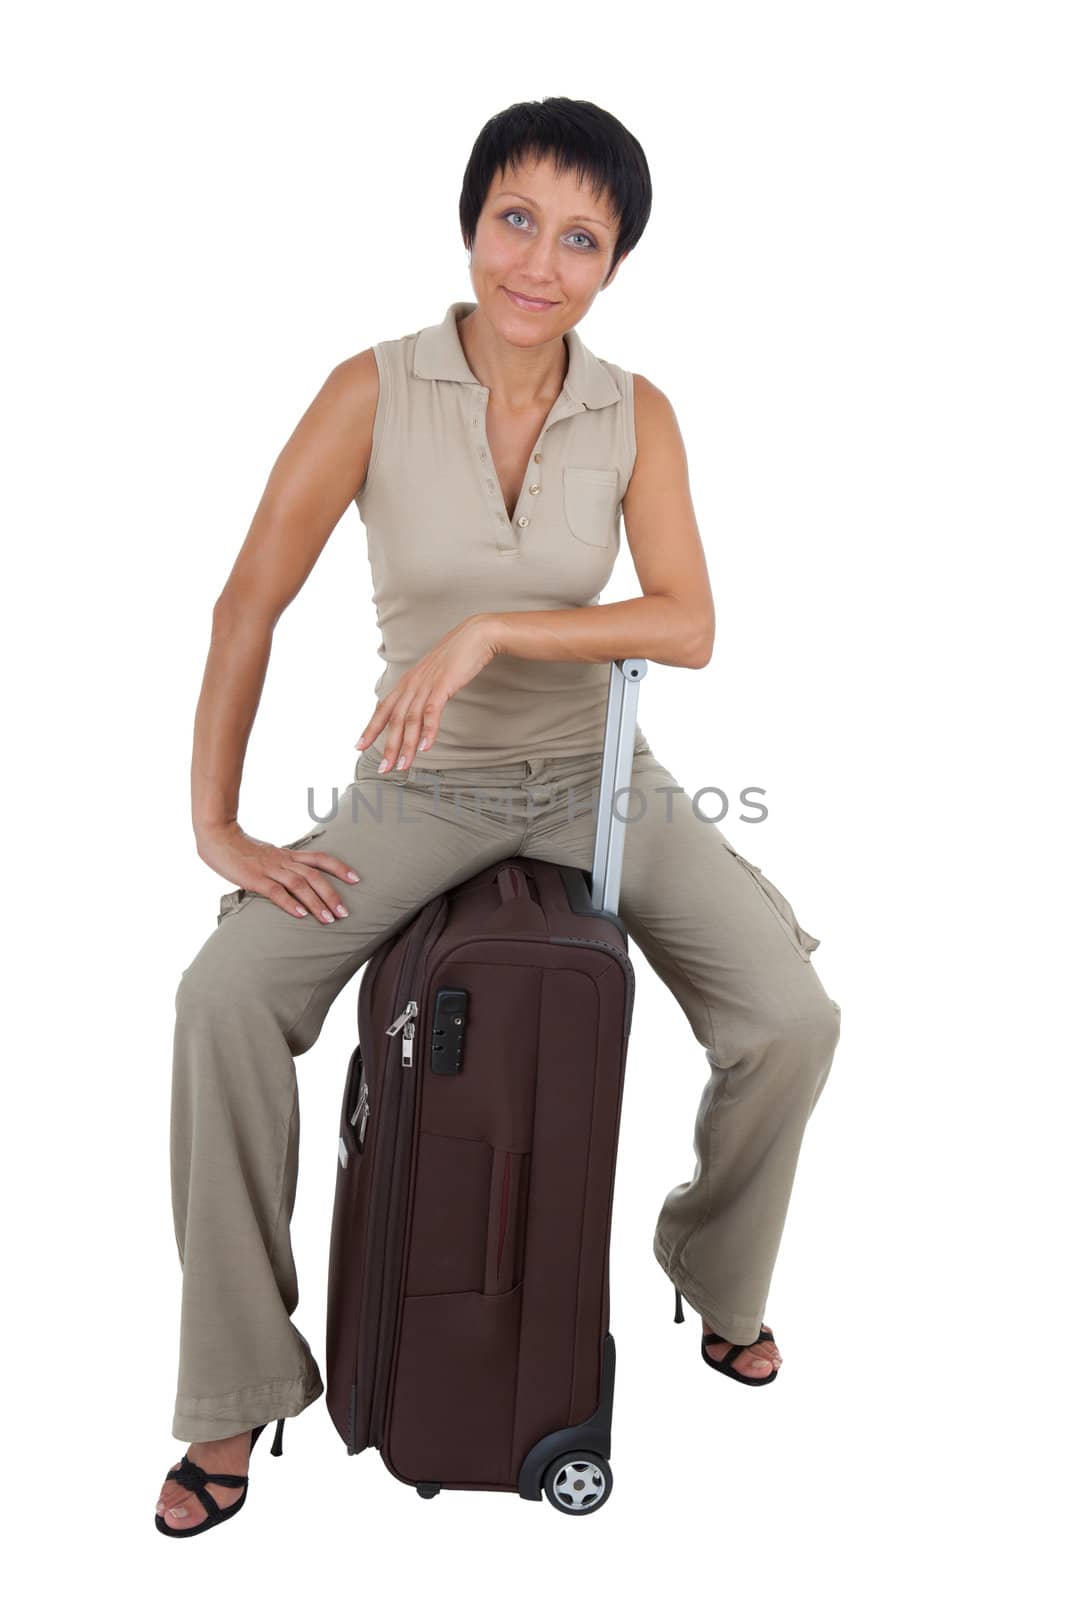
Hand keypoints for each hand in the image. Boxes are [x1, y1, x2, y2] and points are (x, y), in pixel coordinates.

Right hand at [197, 821, 360, 921]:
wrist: (218, 836)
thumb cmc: (241, 850)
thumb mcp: (268, 856)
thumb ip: (282, 867)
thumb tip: (295, 884)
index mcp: (288, 855)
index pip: (320, 858)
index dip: (339, 867)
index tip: (356, 878)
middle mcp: (283, 861)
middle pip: (315, 875)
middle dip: (332, 894)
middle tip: (345, 912)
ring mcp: (269, 869)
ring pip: (299, 884)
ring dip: (316, 902)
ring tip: (329, 919)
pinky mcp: (254, 878)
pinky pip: (275, 891)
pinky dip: (289, 903)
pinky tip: (301, 915)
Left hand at [355, 615, 498, 770]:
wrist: (475, 636)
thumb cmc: (456, 656)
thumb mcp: (433, 675)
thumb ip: (423, 690)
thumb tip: (418, 707)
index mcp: (407, 682)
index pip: (383, 709)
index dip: (370, 728)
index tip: (359, 746)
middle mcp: (412, 684)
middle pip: (394, 720)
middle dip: (388, 746)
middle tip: (382, 769)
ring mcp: (426, 684)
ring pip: (411, 720)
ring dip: (406, 745)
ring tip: (402, 766)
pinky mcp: (442, 685)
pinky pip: (432, 711)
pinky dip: (428, 730)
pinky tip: (425, 747)